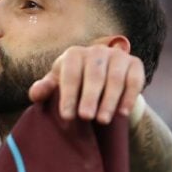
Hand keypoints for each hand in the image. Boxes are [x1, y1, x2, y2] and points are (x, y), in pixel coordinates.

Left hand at [27, 44, 144, 123]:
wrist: (103, 85)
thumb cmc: (73, 86)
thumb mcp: (57, 87)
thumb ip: (44, 90)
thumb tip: (35, 94)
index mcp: (74, 54)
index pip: (71, 74)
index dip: (68, 95)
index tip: (67, 116)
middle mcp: (96, 50)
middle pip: (94, 75)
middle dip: (90, 98)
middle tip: (86, 117)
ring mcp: (117, 55)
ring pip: (115, 79)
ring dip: (109, 101)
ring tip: (102, 120)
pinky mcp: (135, 64)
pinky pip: (135, 80)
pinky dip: (129, 97)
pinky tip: (122, 113)